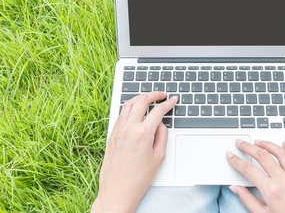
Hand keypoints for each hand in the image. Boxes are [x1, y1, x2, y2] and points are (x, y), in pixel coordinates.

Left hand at [92, 92, 177, 212]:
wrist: (117, 191)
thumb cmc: (138, 179)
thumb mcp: (158, 157)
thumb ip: (162, 136)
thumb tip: (161, 124)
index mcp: (143, 133)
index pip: (158, 110)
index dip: (168, 103)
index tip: (172, 100)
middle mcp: (129, 128)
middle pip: (142, 101)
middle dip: (153, 94)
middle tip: (161, 94)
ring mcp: (118, 130)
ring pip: (129, 103)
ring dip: (140, 97)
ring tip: (148, 97)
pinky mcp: (112, 134)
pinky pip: (121, 113)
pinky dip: (130, 107)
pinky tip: (135, 110)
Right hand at [227, 140, 284, 212]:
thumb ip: (247, 200)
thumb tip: (236, 188)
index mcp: (271, 191)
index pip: (249, 170)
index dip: (237, 161)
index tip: (231, 156)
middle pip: (263, 156)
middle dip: (249, 147)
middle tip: (241, 143)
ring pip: (282, 153)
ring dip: (269, 145)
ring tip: (259, 142)